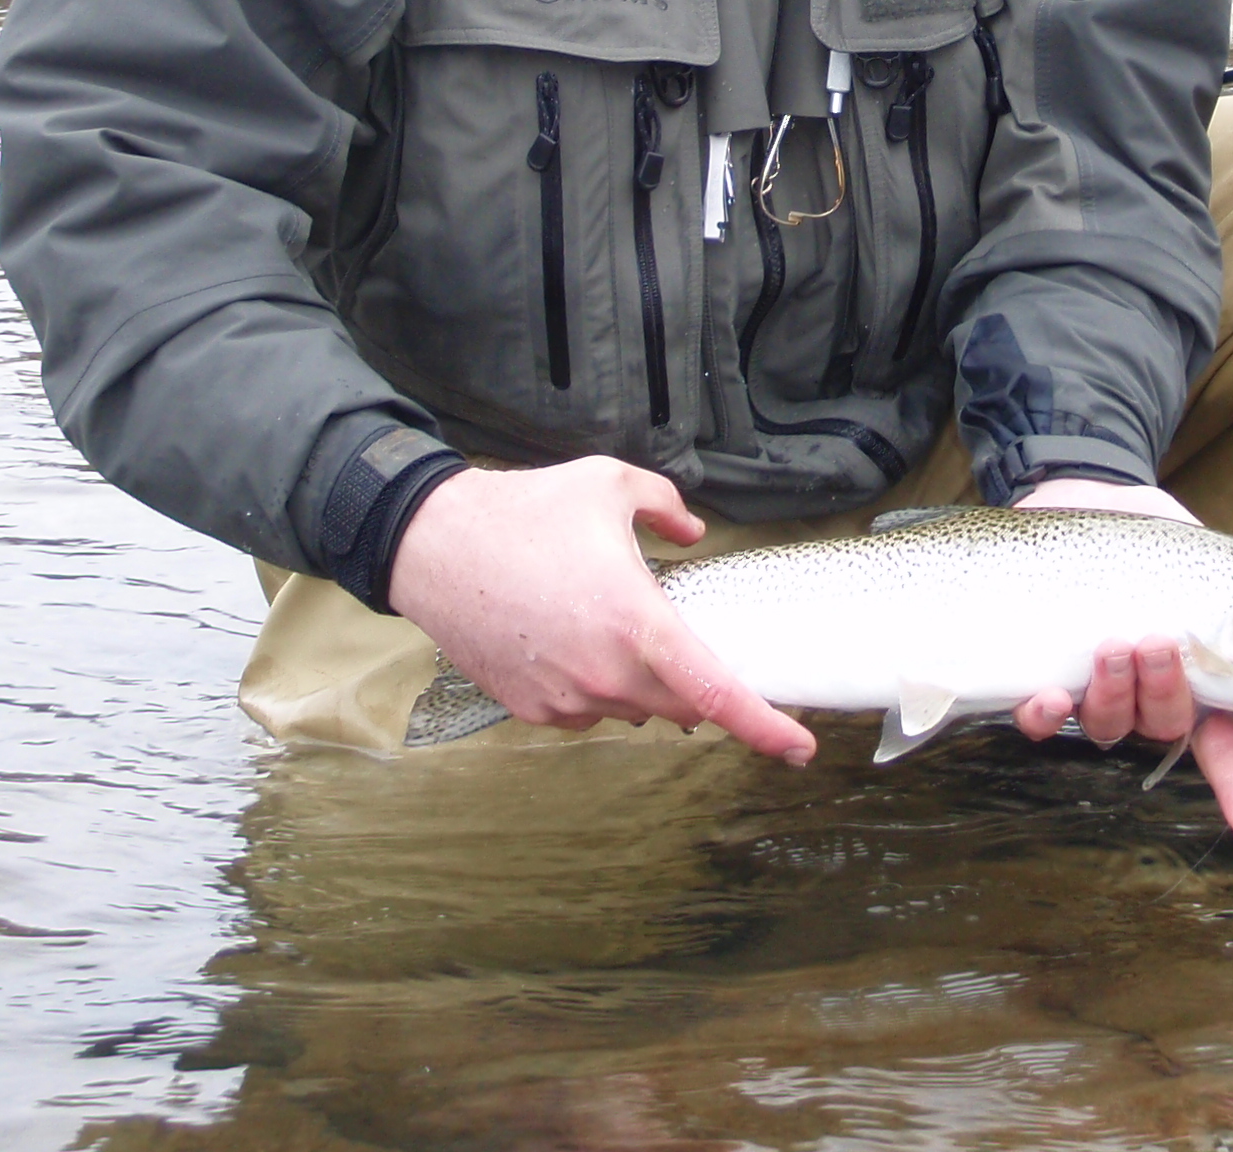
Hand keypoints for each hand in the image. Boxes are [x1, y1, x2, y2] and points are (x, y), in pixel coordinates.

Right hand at [386, 457, 816, 766]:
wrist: (432, 546)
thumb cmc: (524, 511)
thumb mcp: (610, 484)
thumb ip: (667, 505)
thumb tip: (694, 530)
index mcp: (636, 623)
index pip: (715, 693)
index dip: (765, 727)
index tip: (800, 748)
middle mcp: (605, 674)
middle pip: (680, 707)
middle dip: (693, 682)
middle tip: (677, 636)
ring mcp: (566, 699)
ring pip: (632, 707)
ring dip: (640, 679)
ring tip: (604, 620)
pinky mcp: (532, 709)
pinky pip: (587, 709)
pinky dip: (596, 684)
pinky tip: (569, 638)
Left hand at [1008, 477, 1232, 838]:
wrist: (1080, 494)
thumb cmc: (1148, 535)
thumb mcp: (1195, 551)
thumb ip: (1221, 585)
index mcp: (1191, 676)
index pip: (1220, 744)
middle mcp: (1142, 694)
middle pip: (1163, 725)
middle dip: (1164, 691)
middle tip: (1157, 642)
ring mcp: (1093, 688)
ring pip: (1109, 724)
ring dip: (1114, 695)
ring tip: (1112, 647)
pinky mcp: (1040, 675)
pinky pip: (1042, 719)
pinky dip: (1046, 714)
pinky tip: (1050, 695)